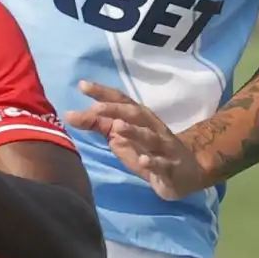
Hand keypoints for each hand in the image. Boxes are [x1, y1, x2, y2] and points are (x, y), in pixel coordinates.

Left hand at [66, 81, 209, 200]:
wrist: (188, 172)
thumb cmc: (148, 150)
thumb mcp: (121, 136)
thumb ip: (98, 125)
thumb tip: (70, 115)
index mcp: (140, 118)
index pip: (121, 101)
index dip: (103, 92)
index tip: (82, 85)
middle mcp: (153, 128)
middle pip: (135, 114)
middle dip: (117, 109)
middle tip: (96, 108)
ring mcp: (163, 148)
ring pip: (149, 136)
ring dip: (134, 131)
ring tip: (118, 127)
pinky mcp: (170, 169)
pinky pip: (162, 164)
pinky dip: (153, 162)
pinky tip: (143, 161)